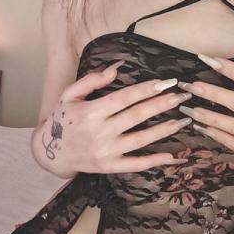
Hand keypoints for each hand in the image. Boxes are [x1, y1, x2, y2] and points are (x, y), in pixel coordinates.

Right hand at [34, 61, 193, 175]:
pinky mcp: (109, 167)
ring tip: (183, 120)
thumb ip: (92, 80)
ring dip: (163, 129)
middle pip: (137, 115)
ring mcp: (106, 151)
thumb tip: (117, 67)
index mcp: (92, 111)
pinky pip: (135, 164)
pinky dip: (153, 160)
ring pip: (140, 139)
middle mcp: (101, 131)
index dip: (148, 89)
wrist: (50, 152)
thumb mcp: (70, 94)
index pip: (126, 97)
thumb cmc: (62, 120)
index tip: (167, 82)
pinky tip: (170, 155)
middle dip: (162, 104)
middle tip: (182, 96)